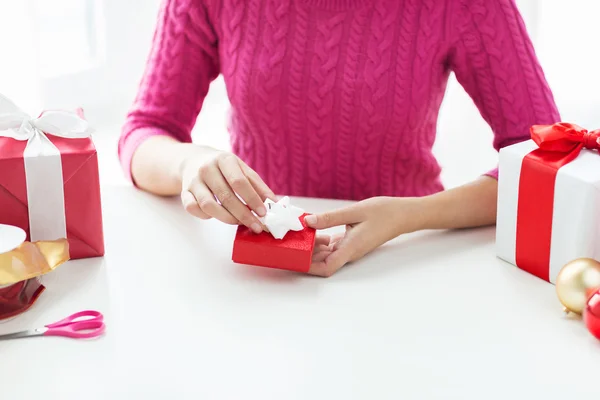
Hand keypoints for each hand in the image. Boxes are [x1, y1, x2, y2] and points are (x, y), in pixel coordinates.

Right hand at [179, 149, 274, 232]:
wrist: (193, 160)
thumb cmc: (224, 168)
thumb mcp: (242, 169)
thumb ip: (258, 186)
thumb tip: (274, 204)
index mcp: (224, 159)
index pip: (239, 182)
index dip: (252, 199)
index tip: (263, 213)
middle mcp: (206, 168)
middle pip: (226, 196)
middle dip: (243, 214)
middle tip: (256, 225)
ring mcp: (193, 181)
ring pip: (209, 206)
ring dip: (227, 218)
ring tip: (239, 222)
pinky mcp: (184, 192)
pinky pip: (194, 209)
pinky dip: (206, 216)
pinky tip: (218, 215)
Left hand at [305, 197, 424, 276]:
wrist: (403, 214)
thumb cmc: (384, 212)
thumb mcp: (355, 211)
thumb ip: (330, 218)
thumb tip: (308, 222)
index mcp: (351, 248)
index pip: (326, 267)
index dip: (309, 267)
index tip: (295, 258)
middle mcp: (349, 252)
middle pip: (323, 263)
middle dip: (306, 255)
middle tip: (292, 241)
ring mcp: (350, 248)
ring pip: (326, 254)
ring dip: (313, 247)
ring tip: (301, 232)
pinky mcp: (351, 242)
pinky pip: (333, 246)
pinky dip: (322, 240)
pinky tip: (315, 228)